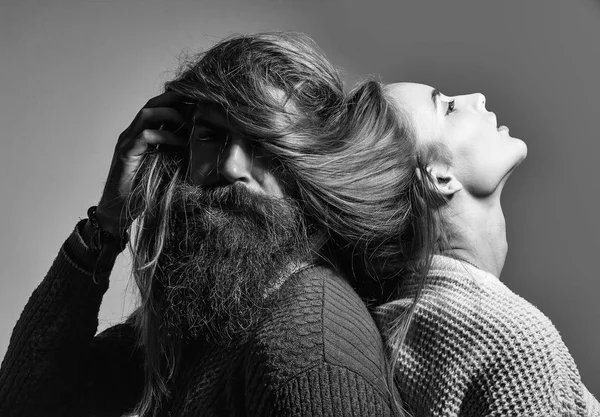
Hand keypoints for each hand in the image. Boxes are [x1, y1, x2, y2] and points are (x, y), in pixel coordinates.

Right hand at [95, 92, 188, 236]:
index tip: (197, 99)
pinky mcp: (126, 154)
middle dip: (174, 98)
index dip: (175, 101)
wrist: (118, 211)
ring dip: (170, 114)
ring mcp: (127, 142)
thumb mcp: (166, 167)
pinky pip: (144, 136)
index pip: (157, 108)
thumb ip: (177, 153)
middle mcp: (132, 134)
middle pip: (151, 104)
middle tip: (196, 98)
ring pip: (147, 114)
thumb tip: (202, 145)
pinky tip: (180, 142)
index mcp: (140, 135)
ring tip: (189, 121)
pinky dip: (164, 135)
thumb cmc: (143, 191)